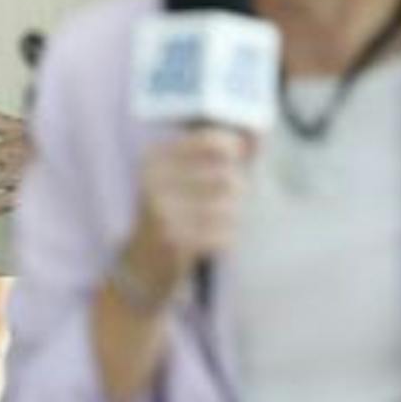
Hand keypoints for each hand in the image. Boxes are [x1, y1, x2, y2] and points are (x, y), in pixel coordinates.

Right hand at [129, 128, 252, 278]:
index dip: (234, 148)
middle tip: (228, 200)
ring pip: (229, 206)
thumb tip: (259, 136)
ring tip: (216, 223)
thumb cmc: (174, 214)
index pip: (210, 141)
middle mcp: (155, 182)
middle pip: (227, 176)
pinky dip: (225, 239)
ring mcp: (163, 212)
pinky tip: (210, 241)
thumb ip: (219, 154)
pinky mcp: (175, 241)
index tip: (240, 157)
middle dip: (237, 190)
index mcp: (155, 160)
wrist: (141, 265)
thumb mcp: (183, 178)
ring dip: (232, 217)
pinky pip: (224, 233)